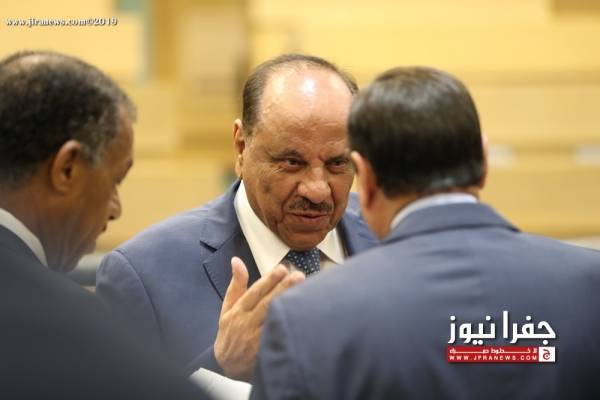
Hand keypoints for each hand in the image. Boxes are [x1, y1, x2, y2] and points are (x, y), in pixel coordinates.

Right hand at [214, 257, 304, 380]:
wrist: (227, 366)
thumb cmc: (230, 332)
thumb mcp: (227, 308)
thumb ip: (236, 285)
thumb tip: (237, 260)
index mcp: (238, 311)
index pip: (255, 292)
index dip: (268, 281)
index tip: (282, 269)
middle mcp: (247, 323)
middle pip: (267, 304)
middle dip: (283, 289)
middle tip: (298, 276)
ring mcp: (257, 338)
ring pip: (274, 319)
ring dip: (289, 305)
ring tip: (305, 292)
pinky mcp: (266, 351)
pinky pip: (278, 337)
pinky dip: (289, 326)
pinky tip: (302, 317)